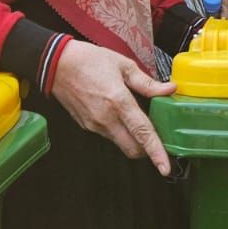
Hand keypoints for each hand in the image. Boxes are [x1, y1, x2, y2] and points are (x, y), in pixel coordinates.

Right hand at [51, 41, 175, 174]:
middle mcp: (106, 118)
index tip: (165, 168)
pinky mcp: (86, 126)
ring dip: (134, 140)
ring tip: (141, 123)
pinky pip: (109, 135)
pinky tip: (122, 116)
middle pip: (132, 149)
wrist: (57, 64)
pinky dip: (121, 132)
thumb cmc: (89, 60)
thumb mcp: (124, 65)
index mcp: (118, 101)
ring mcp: (94, 125)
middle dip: (148, 151)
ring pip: (121, 143)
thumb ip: (148, 83)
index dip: (156, 153)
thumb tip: (170, 89)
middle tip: (159, 141)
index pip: (142, 133)